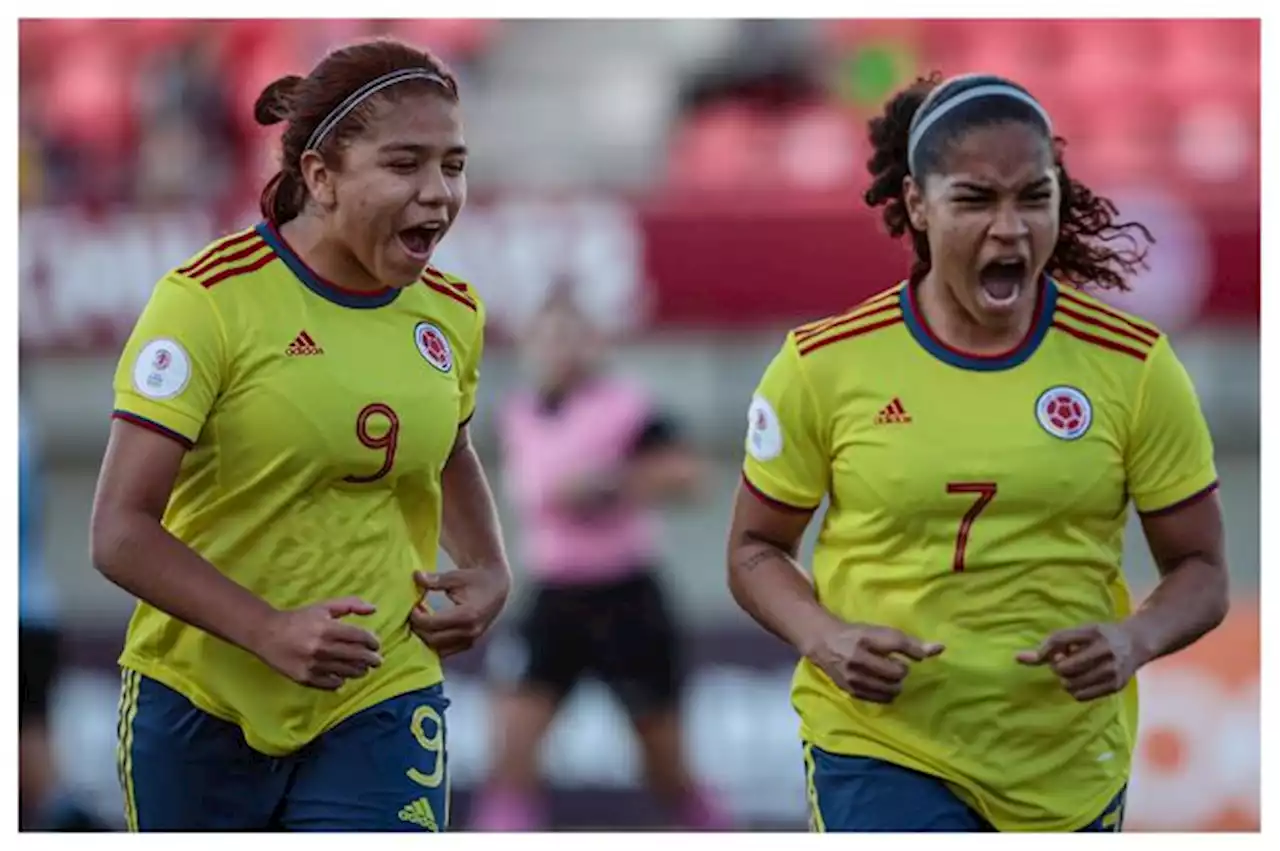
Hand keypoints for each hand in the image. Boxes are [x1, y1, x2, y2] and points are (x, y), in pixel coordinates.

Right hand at [252, 597, 381, 690]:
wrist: (267, 634)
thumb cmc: (300, 619)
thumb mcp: (324, 607)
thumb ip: (351, 604)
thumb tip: (374, 609)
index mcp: (328, 628)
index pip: (360, 637)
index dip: (372, 642)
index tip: (376, 645)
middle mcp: (322, 648)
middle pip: (356, 657)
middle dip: (371, 660)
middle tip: (377, 661)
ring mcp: (313, 665)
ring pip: (346, 672)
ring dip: (359, 671)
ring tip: (363, 670)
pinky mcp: (304, 678)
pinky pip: (330, 684)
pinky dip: (340, 681)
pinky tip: (343, 677)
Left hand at [410, 568, 509, 657]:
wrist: (497, 587)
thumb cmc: (476, 579)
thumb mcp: (456, 576)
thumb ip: (435, 579)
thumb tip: (416, 576)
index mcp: (467, 615)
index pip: (432, 623)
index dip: (417, 617)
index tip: (413, 607)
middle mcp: (470, 632)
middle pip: (433, 639)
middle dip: (419, 628)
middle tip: (414, 614)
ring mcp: (471, 640)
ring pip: (438, 648)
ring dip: (425, 637)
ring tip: (421, 622)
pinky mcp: (470, 644)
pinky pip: (447, 650)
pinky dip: (435, 643)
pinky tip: (430, 629)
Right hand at [805, 622, 943, 703]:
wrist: (822, 642)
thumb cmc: (856, 634)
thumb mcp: (877, 631)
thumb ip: (907, 642)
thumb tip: (940, 649)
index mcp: (866, 637)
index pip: (897, 643)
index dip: (916, 650)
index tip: (927, 653)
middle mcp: (858, 658)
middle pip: (897, 672)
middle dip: (902, 670)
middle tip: (895, 665)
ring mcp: (853, 677)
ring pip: (891, 689)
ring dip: (896, 684)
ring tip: (889, 676)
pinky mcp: (851, 690)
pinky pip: (881, 698)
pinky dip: (887, 693)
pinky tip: (882, 684)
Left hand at [1016, 623, 1140, 701]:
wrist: (1137, 642)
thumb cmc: (1100, 636)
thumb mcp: (1080, 632)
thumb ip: (1051, 643)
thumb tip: (1017, 658)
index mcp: (1093, 632)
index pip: (1059, 640)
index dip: (1046, 650)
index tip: (1044, 655)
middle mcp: (1104, 650)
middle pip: (1064, 668)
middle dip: (1058, 667)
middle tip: (1064, 662)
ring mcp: (1112, 670)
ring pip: (1071, 684)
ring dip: (1065, 680)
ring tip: (1073, 672)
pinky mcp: (1115, 686)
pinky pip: (1081, 696)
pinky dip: (1075, 690)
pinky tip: (1081, 681)